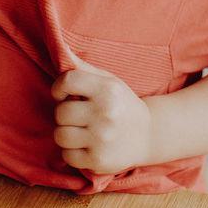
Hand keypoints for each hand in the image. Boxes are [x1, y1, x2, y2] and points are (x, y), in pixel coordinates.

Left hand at [51, 56, 152, 174]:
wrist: (149, 134)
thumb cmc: (121, 103)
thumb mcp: (108, 81)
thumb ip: (82, 67)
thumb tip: (60, 47)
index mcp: (107, 90)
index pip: (67, 81)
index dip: (58, 87)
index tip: (62, 94)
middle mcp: (105, 114)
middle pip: (61, 112)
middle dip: (64, 114)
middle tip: (77, 115)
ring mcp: (102, 139)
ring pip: (60, 135)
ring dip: (65, 133)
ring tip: (78, 131)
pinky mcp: (100, 161)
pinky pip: (67, 156)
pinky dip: (72, 152)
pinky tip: (84, 145)